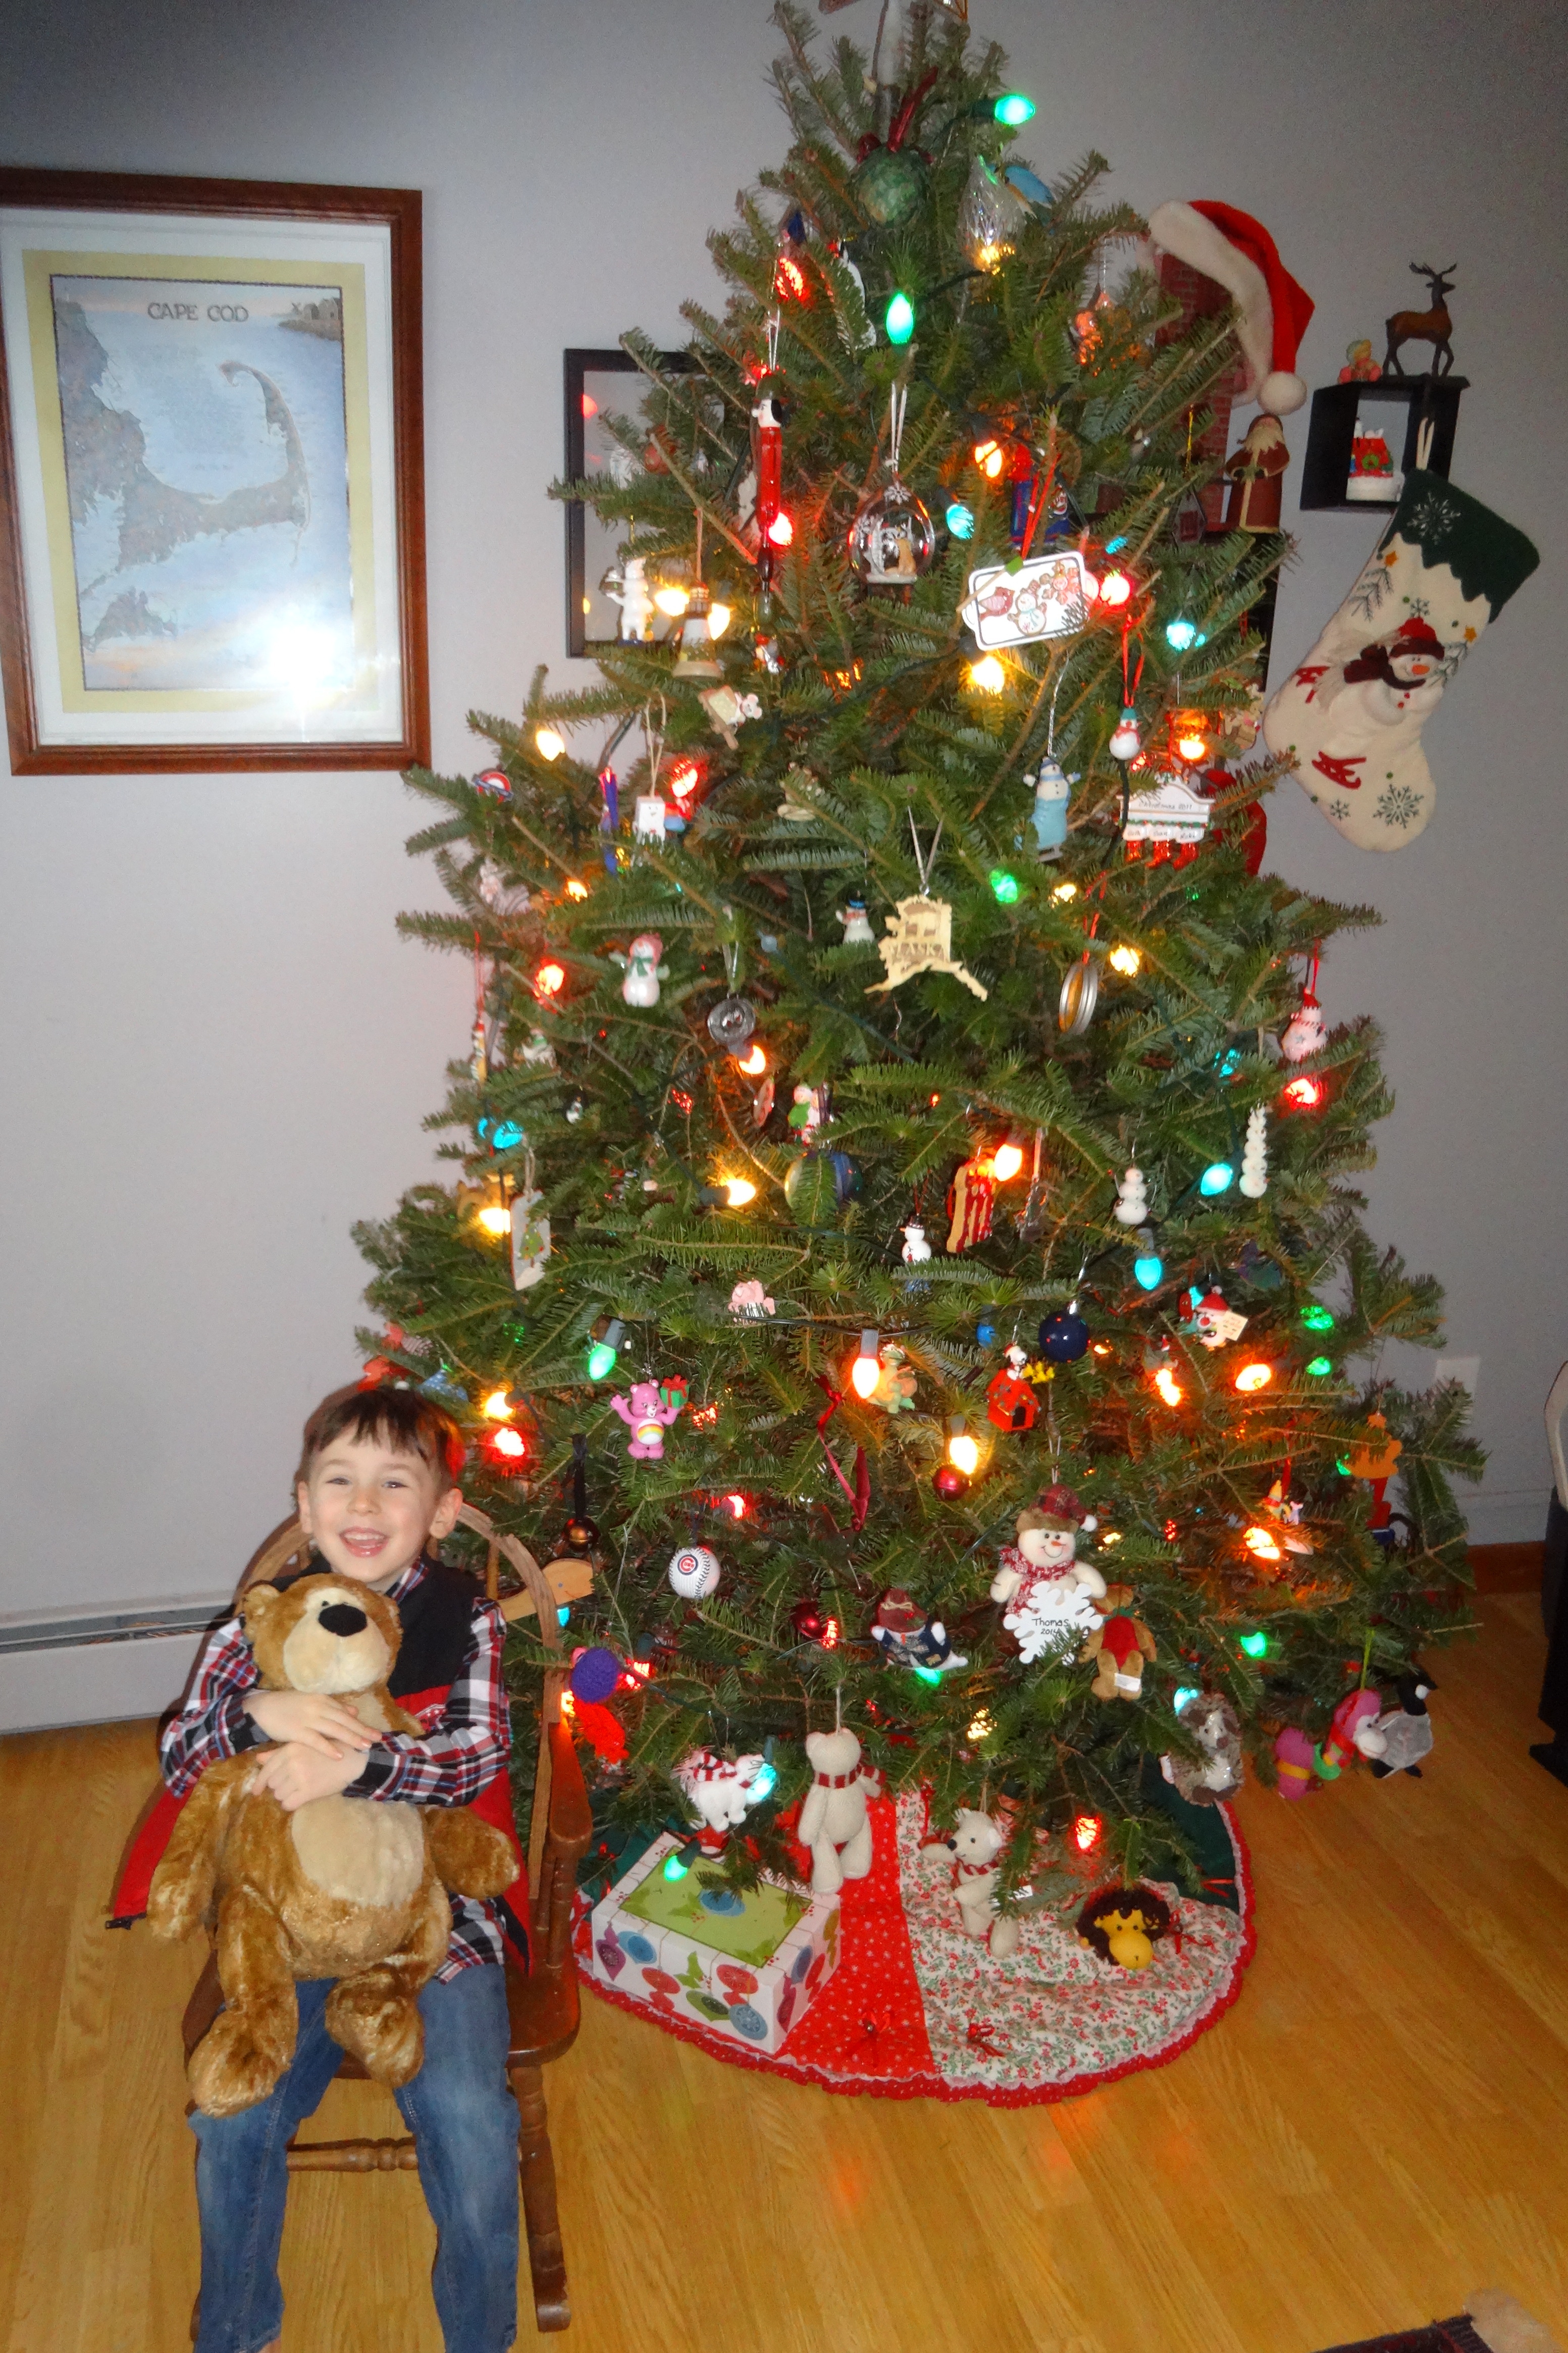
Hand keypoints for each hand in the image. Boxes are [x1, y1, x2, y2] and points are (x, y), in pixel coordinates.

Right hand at [243, 1689, 374, 1757]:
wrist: (262, 1708)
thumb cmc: (287, 1706)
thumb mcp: (312, 1702)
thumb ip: (333, 1707)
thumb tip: (354, 1711)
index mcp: (322, 1700)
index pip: (345, 1713)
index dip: (360, 1723)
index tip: (373, 1731)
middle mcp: (318, 1707)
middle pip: (344, 1720)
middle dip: (362, 1730)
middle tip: (377, 1739)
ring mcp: (308, 1719)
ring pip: (334, 1729)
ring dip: (351, 1738)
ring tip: (364, 1746)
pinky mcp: (297, 1731)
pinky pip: (316, 1740)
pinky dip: (328, 1748)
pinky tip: (339, 1754)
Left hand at [250, 1740, 365, 1811]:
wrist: (352, 1758)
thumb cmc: (327, 1750)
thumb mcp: (301, 1746)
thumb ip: (278, 1753)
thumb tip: (257, 1759)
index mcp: (289, 1750)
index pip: (266, 1770)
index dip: (259, 1783)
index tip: (256, 1792)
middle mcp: (292, 1762)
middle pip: (272, 1783)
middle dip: (279, 1786)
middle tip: (291, 1784)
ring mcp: (300, 1777)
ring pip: (279, 1795)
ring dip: (285, 1795)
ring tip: (297, 1790)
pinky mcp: (308, 1790)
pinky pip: (289, 1804)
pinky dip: (291, 1804)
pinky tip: (298, 1798)